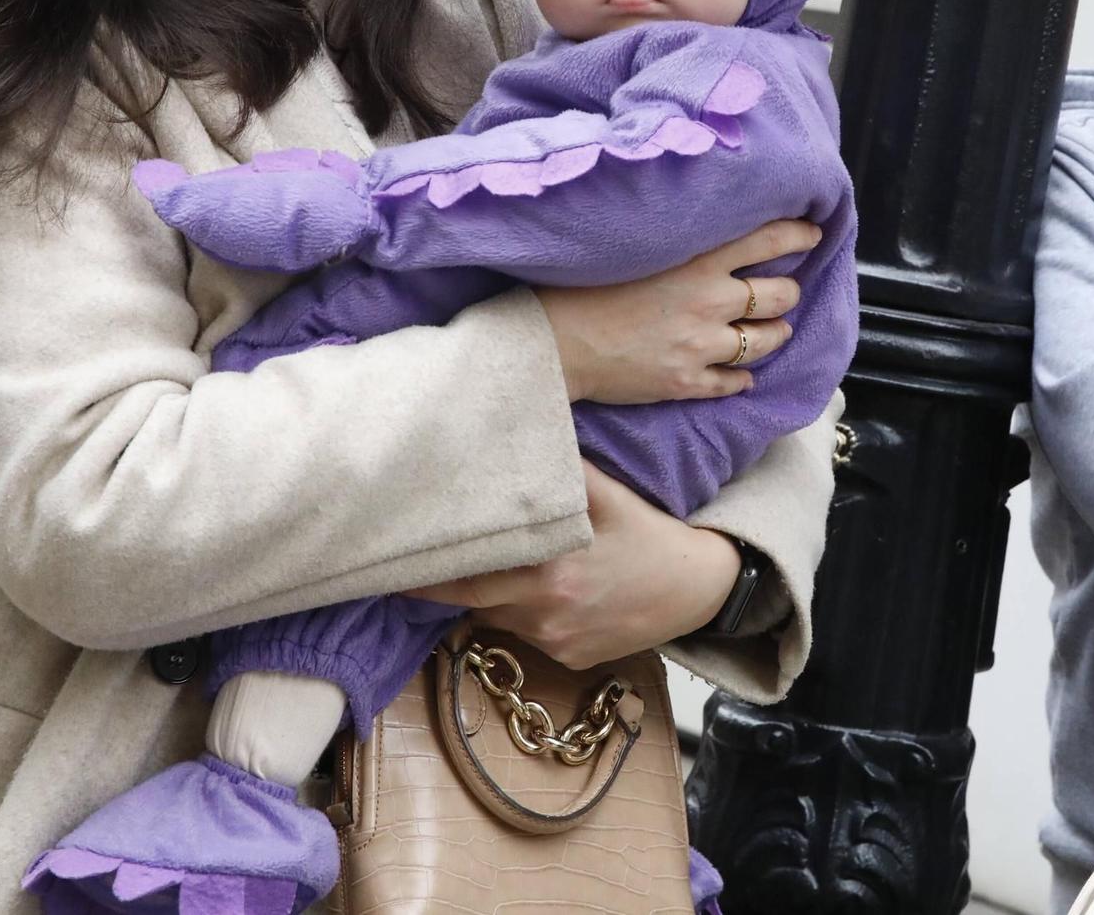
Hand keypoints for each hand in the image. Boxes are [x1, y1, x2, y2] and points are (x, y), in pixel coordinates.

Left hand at [405, 463, 742, 668]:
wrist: (699, 589)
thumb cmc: (651, 535)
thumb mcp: (609, 495)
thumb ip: (563, 470)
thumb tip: (523, 433)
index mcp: (548, 574)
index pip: (466, 579)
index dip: (428, 573)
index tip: (394, 562)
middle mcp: (545, 615)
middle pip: (471, 604)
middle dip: (446, 586)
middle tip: (410, 571)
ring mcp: (556, 643)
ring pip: (500, 619)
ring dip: (494, 598)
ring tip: (502, 569)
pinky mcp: (569, 659)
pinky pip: (530, 636)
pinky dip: (528, 616)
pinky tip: (548, 593)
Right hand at [537, 219, 817, 403]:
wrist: (553, 342)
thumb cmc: (583, 288)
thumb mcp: (641, 251)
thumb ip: (683, 246)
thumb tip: (715, 240)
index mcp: (696, 263)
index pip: (767, 241)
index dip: (798, 236)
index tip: (812, 234)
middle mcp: (708, 303)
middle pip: (779, 297)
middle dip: (785, 294)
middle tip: (780, 292)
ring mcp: (701, 347)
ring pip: (765, 341)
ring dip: (773, 335)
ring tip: (771, 331)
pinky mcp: (686, 382)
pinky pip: (734, 382)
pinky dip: (742, 377)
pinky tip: (739, 373)